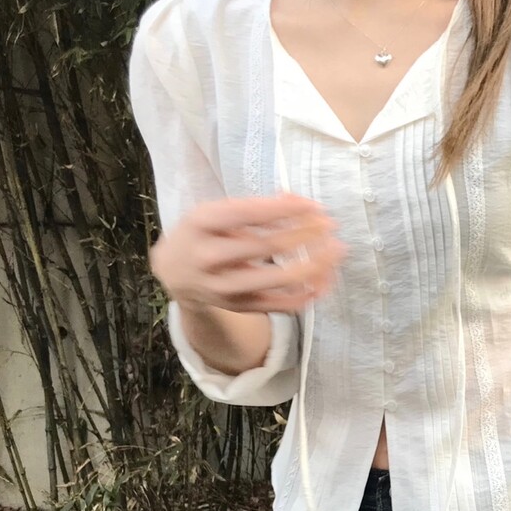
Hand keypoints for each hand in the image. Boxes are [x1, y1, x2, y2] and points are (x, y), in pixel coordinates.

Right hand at [150, 193, 345, 314]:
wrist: (174, 273)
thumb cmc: (202, 233)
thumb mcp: (215, 211)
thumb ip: (254, 207)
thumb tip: (299, 203)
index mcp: (202, 223)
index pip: (250, 213)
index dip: (286, 209)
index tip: (314, 205)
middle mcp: (210, 257)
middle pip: (267, 246)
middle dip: (305, 233)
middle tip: (330, 224)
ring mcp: (224, 286)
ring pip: (278, 279)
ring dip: (314, 265)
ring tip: (336, 251)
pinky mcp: (238, 306)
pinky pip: (279, 305)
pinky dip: (306, 295)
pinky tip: (325, 281)